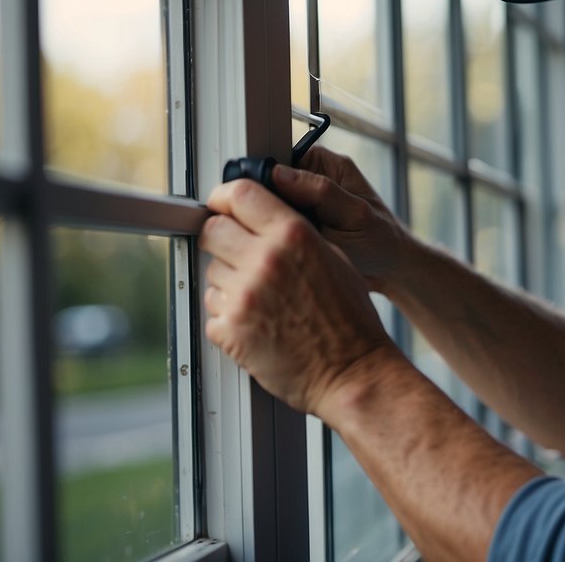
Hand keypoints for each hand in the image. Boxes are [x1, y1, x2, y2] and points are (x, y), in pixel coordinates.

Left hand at [201, 177, 395, 415]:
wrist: (353, 370)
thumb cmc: (349, 318)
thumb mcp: (333, 257)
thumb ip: (294, 232)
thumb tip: (260, 218)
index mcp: (293, 235)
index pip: (240, 193)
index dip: (225, 197)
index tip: (222, 205)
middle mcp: (265, 260)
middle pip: (212, 230)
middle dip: (221, 239)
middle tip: (239, 253)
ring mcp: (244, 296)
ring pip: (211, 272)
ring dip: (228, 281)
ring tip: (263, 298)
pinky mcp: (231, 330)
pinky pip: (212, 310)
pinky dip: (229, 316)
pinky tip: (258, 322)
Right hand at [269, 145, 411, 289]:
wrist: (388, 270)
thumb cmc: (381, 238)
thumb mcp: (354, 213)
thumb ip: (321, 192)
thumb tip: (279, 173)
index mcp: (322, 164)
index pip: (278, 159)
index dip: (262, 178)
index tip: (255, 200)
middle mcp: (307, 180)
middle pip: (266, 185)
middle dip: (264, 206)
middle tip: (270, 228)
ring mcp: (298, 206)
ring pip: (266, 209)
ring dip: (268, 226)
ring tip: (279, 244)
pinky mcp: (293, 229)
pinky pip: (272, 229)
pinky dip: (273, 241)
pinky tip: (281, 252)